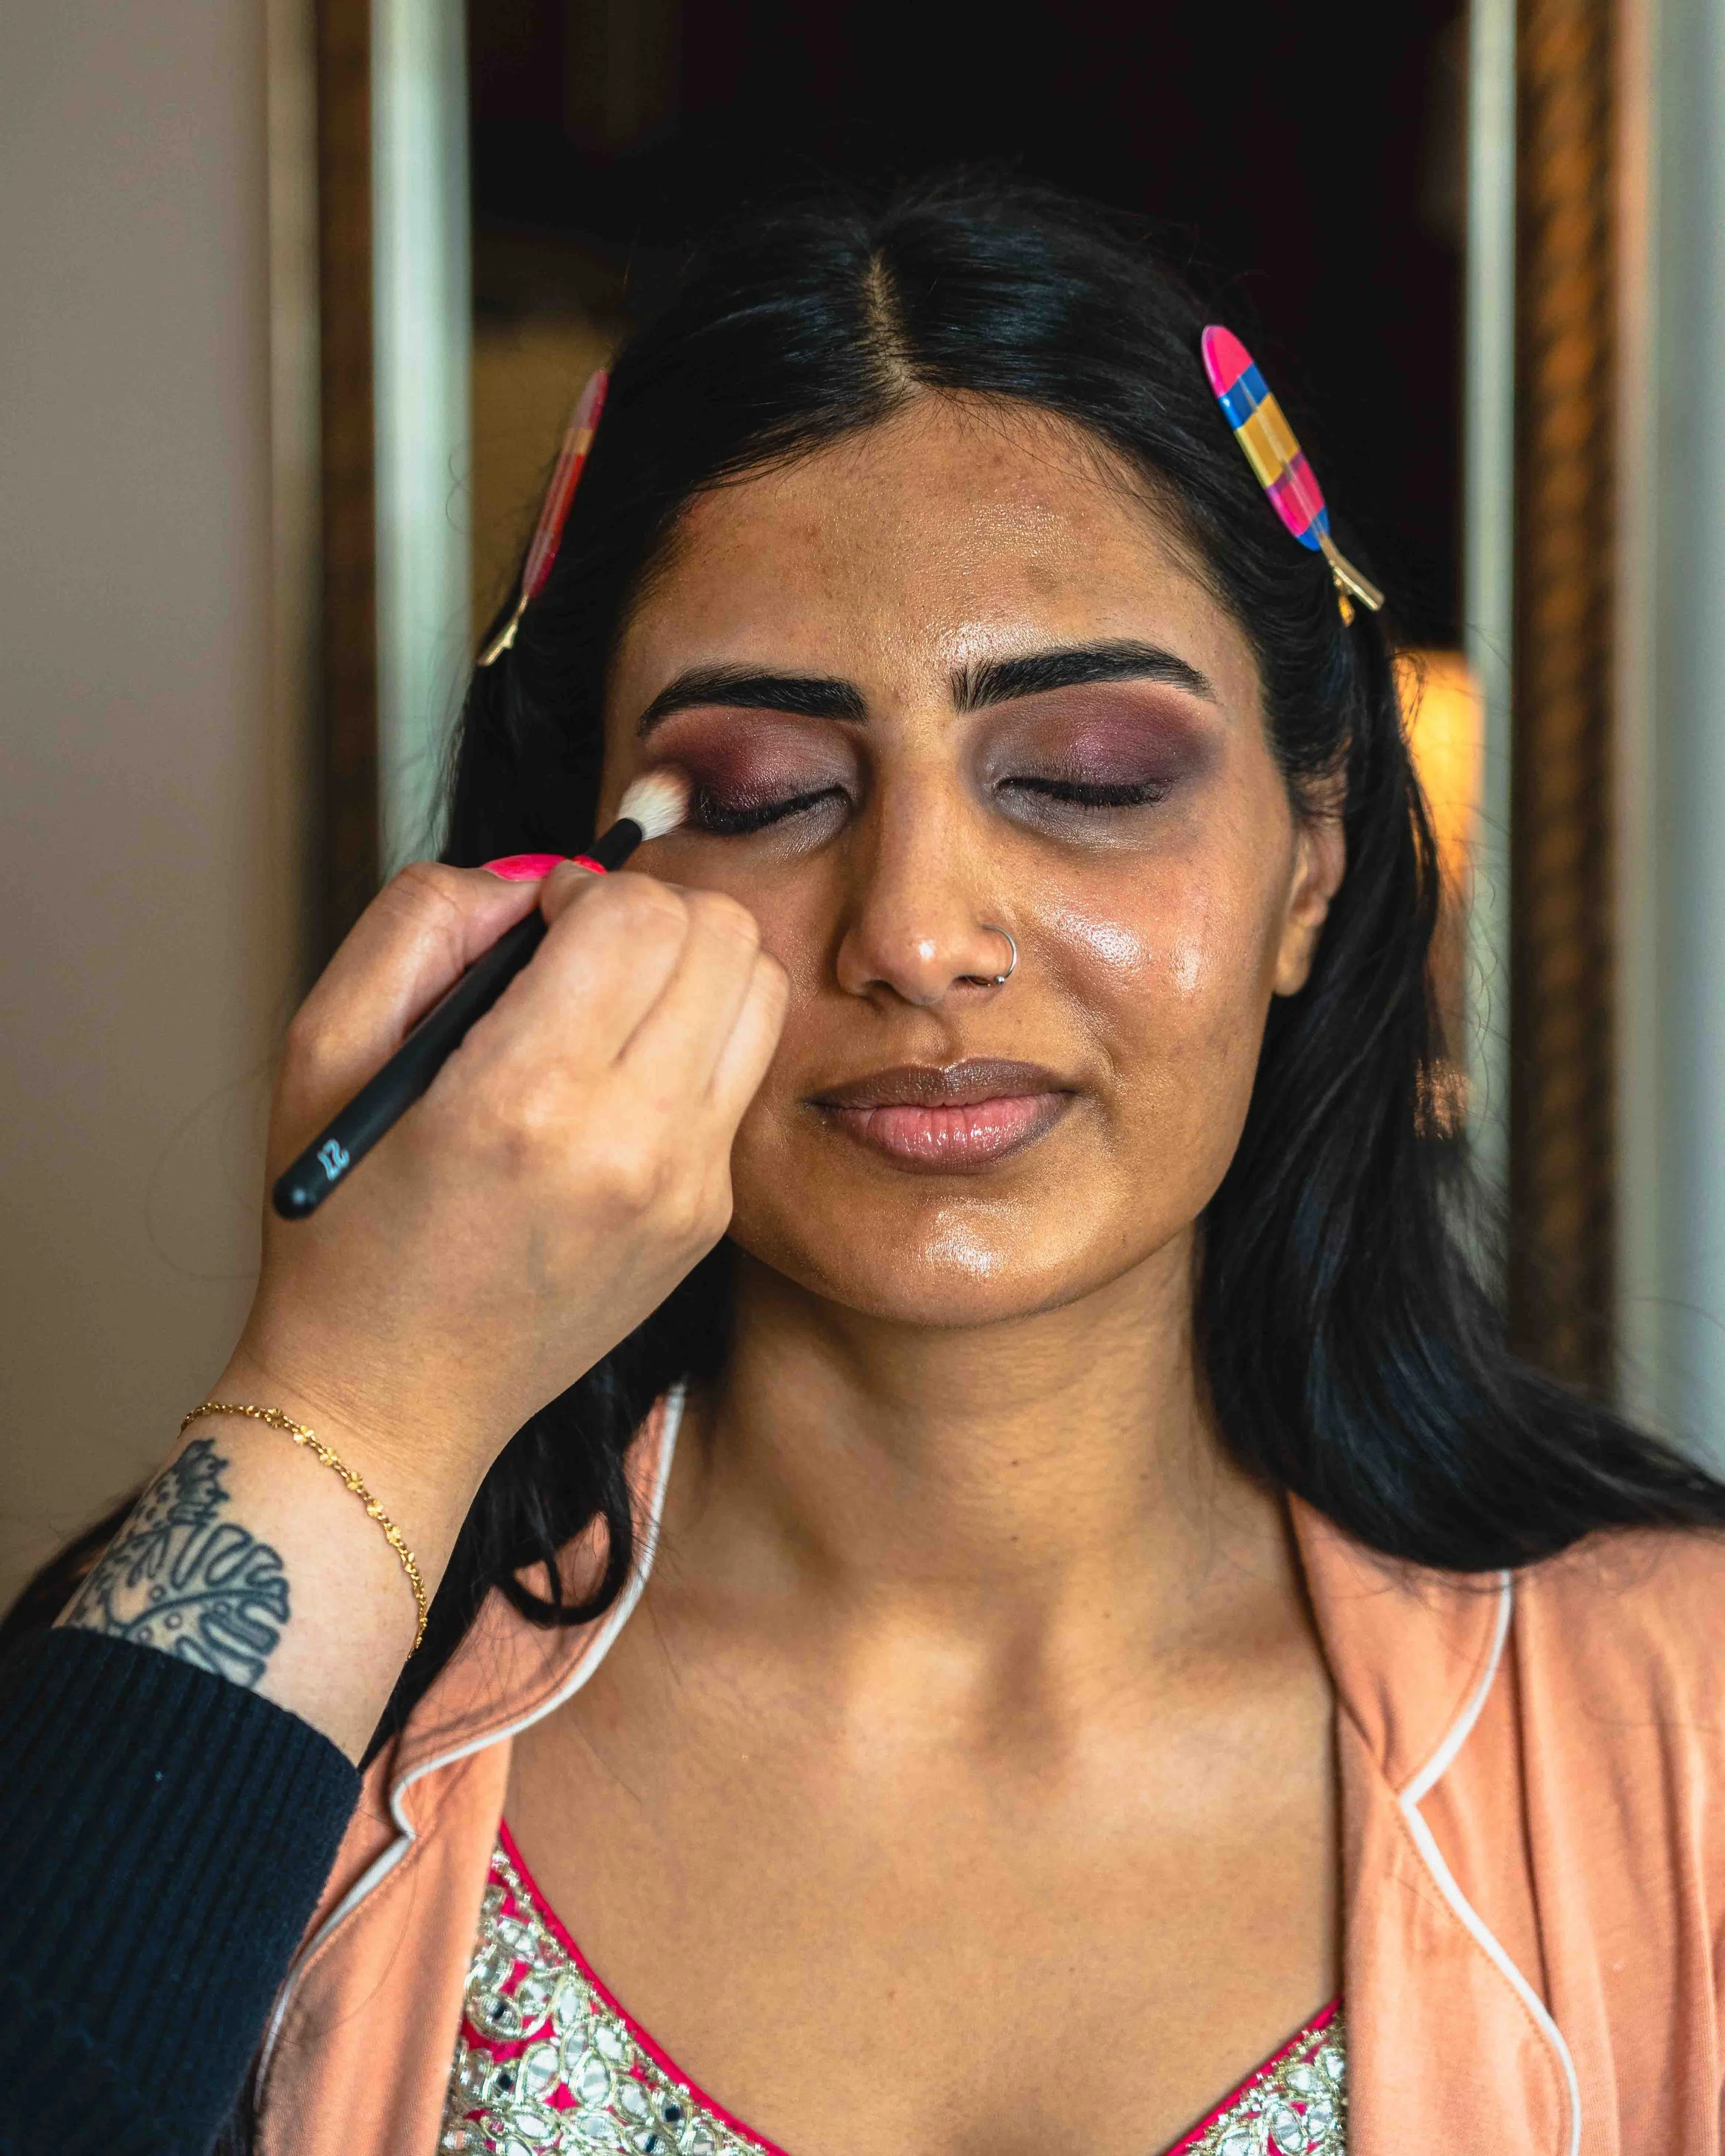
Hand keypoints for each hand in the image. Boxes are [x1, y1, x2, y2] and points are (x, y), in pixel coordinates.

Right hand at [232, 859, 785, 1524]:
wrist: (391, 1399)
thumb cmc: (342, 1227)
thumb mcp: (325, 1052)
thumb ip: (421, 924)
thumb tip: (532, 878)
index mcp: (522, 1098)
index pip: (637, 915)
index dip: (584, 888)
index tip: (537, 924)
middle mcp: (628, 1144)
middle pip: (723, 937)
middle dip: (652, 914)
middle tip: (580, 953)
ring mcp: (687, 1189)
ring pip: (759, 995)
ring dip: (692, 970)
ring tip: (611, 1005)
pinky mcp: (709, 1220)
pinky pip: (742, 1076)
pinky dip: (695, 1046)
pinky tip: (619, 1081)